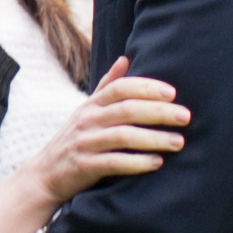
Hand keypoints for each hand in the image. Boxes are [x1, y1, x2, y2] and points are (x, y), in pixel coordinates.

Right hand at [28, 56, 187, 198]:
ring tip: (179, 142)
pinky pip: (114, 162)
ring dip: (154, 138)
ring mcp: (85, 142)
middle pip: (127, 109)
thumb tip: (125, 58)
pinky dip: (137, 162)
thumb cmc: (76, 138)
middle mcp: (88, 119)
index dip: (147, 87)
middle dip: (159, 112)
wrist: (46, 174)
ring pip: (123, 136)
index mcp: (92, 103)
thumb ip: (107, 86)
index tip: (173, 93)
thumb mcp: (87, 109)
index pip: (121, 88)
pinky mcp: (85, 166)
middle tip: (185, 117)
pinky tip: (157, 163)